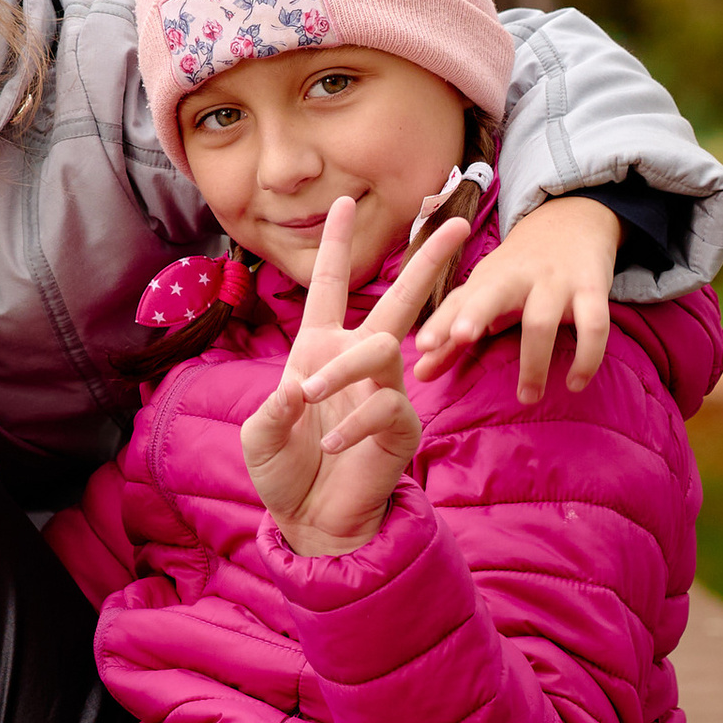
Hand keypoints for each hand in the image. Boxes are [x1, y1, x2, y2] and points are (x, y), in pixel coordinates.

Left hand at [241, 197, 469, 557]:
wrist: (310, 520)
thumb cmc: (285, 469)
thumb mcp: (261, 434)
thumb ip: (274, 407)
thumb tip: (302, 385)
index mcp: (320, 350)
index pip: (329, 288)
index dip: (334, 246)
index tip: (342, 202)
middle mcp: (357, 361)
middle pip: (399, 300)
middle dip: (427, 262)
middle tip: (462, 226)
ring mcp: (384, 391)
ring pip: (382, 348)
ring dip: (342, 368)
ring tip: (308, 396)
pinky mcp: (401, 425)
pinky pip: (386, 405)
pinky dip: (354, 422)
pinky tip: (335, 446)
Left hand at [413, 190, 619, 403]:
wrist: (571, 221)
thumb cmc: (517, 273)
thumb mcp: (483, 296)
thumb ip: (451, 340)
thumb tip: (418, 374)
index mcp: (487, 279)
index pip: (458, 300)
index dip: (440, 322)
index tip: (422, 345)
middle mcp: (518, 278)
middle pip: (494, 294)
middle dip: (476, 313)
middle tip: (462, 338)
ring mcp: (556, 283)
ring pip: (542, 320)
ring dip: (534, 362)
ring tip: (528, 397)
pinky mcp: (592, 290)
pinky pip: (594, 325)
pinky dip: (586, 357)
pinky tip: (576, 383)